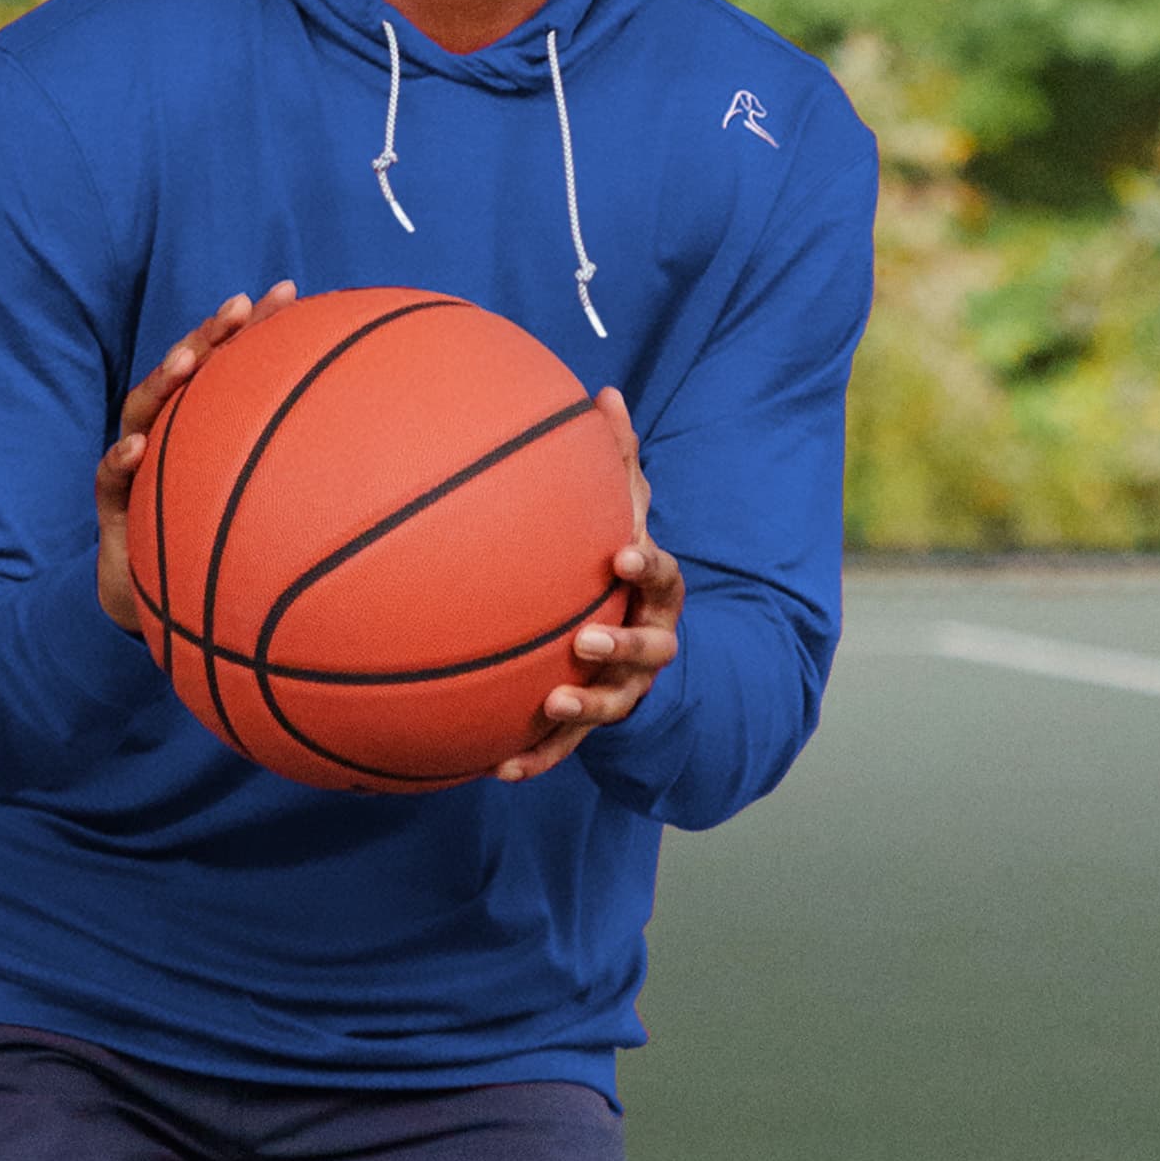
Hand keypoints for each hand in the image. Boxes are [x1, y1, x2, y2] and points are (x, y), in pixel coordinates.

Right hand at [96, 281, 297, 631]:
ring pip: (144, 408)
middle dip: (212, 335)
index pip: (236, 364)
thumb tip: (402, 456)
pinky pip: (110, 477)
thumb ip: (320, 480)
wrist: (177, 608)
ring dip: (164, 380)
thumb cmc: (235, 552)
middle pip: (190, 370)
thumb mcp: (281, 514)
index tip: (288, 291)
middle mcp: (177, 432)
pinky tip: (136, 450)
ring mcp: (142, 461)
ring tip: (186, 362)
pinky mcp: (115, 501)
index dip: (260, 325)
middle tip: (238, 308)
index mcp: (214, 423)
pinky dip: (120, 460)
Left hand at [494, 385, 684, 782]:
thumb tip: (605, 390)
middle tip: (588, 638)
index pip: (664, 575)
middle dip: (621, 644)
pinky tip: (495, 770)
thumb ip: (616, 461)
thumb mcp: (623, 514)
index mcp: (656, 590)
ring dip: (582, 707)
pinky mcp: (592, 722)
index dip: (648, 565)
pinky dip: (535, 758)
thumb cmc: (619, 565)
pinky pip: (564, 749)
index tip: (624, 553)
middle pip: (649, 648)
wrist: (634, 646)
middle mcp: (649, 641)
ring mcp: (623, 687)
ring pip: (610, 702)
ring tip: (550, 702)